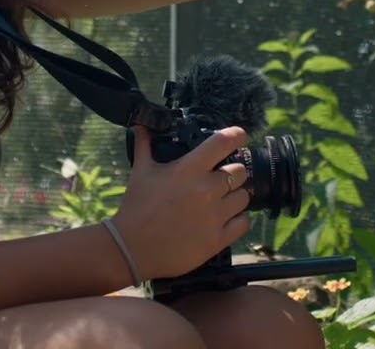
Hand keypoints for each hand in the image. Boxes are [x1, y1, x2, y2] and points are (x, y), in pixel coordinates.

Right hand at [110, 125, 253, 279]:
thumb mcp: (140, 171)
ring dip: (235, 197)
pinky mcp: (218, 239)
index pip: (223, 142)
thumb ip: (144, 145)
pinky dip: (237, 220)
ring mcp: (215, 215)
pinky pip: (243, 223)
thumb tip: (141, 125)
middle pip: (240, 172)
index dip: (237, 135)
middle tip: (222, 179)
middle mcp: (207, 189)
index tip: (241, 135)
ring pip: (243, 197)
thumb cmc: (136, 208)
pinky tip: (226, 220)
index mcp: (189, 169)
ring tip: (222, 201)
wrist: (131, 248)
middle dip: (233, 173)